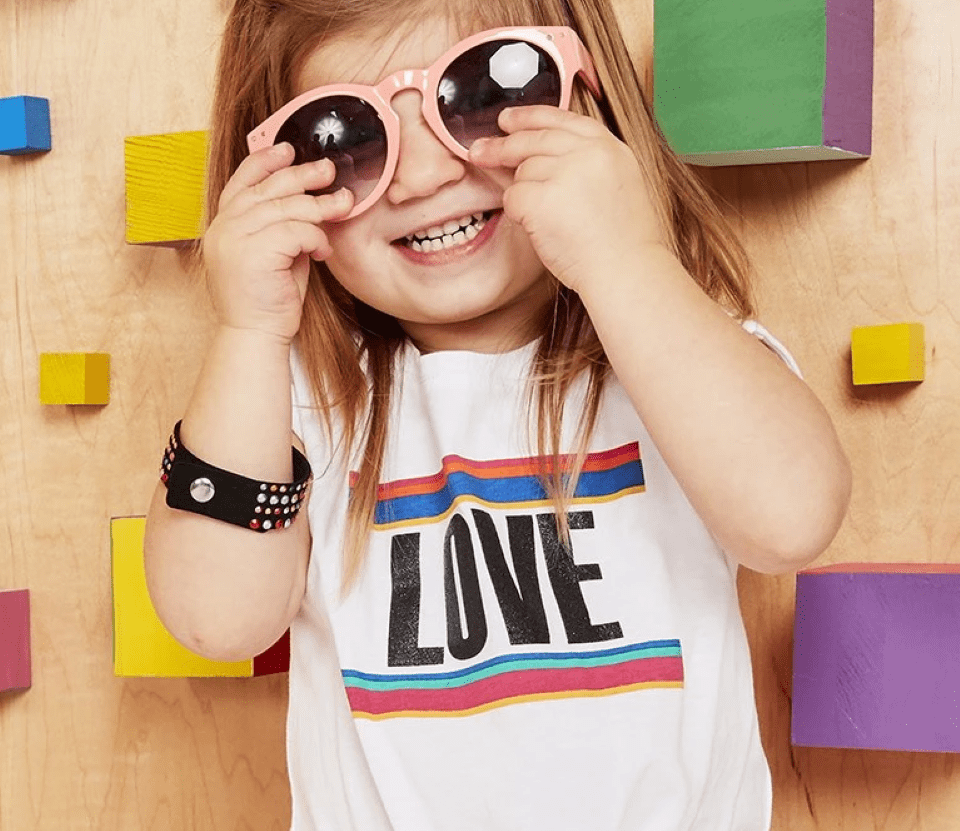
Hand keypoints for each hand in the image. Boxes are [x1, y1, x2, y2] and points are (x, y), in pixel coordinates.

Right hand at [203, 143, 354, 343]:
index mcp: (224, 224)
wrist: (255, 335)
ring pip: (287, 207)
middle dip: (303, 175)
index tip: (288, 149)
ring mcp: (235, 238)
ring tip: (344, 205)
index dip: (265, 160)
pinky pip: (296, 231)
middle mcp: (225, 226)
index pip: (241, 180)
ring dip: (321, 206)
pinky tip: (323, 253)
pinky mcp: (254, 252)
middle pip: (268, 187)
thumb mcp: (273, 253)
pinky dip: (316, 238)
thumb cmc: (268, 299)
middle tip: (329, 170)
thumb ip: (281, 226)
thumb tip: (310, 201)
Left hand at [468, 106, 667, 292]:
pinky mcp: (542, 198)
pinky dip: (519, 213)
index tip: (508, 119)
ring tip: (549, 220)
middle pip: (533, 140)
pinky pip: (513, 197)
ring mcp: (565, 173)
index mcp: (609, 147)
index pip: (562, 119)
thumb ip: (585, 163)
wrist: (627, 272)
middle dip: (502, 145)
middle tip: (480, 151)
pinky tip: (540, 229)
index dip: (530, 117)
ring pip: (523, 172)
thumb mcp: (617, 185)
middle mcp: (588, 153)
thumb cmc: (622, 243)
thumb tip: (534, 154)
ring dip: (526, 194)